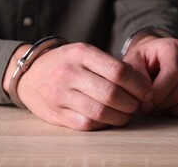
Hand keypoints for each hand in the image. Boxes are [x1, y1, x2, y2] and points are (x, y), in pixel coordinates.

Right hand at [3, 43, 151, 130]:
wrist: (30, 73)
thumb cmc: (67, 63)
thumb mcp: (85, 52)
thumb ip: (110, 65)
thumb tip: (142, 84)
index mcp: (81, 53)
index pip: (119, 71)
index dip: (139, 85)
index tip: (147, 92)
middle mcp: (69, 73)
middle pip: (112, 94)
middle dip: (132, 103)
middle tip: (137, 104)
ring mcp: (60, 95)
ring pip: (101, 112)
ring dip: (121, 117)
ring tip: (126, 113)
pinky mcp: (56, 114)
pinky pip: (87, 124)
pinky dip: (104, 124)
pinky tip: (108, 119)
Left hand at [122, 35, 177, 116]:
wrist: (151, 58)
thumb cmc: (140, 61)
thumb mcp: (131, 62)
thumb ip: (135, 77)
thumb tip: (146, 97)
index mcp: (173, 48)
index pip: (174, 72)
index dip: (158, 92)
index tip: (144, 102)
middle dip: (162, 104)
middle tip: (148, 106)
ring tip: (162, 107)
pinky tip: (174, 108)